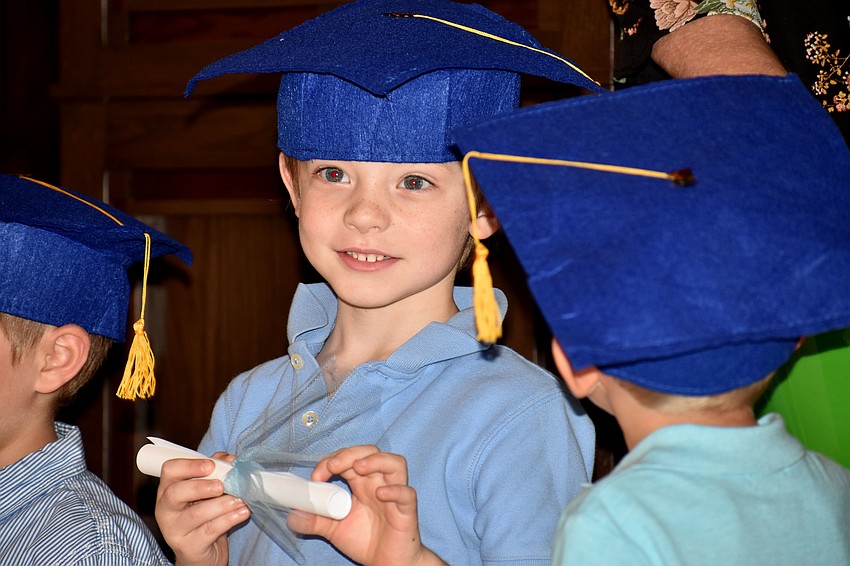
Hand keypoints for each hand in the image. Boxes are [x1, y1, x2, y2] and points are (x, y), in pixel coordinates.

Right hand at [155, 453, 249, 565]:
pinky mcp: (189, 547)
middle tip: (222, 485)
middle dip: (201, 486)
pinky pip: (209, 531)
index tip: (211, 465)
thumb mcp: (208, 492)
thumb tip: (228, 459)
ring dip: (222, 504)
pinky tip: (242, 512)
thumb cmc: (205, 517)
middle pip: (175, 493)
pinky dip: (229, 519)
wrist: (205, 553)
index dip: (189, 465)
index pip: (169, 471)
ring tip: (240, 499)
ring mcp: (174, 531)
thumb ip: (216, 472)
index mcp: (168, 490)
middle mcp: (166, 510)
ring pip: (196, 514)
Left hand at [286, 446, 446, 565]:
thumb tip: (292, 515)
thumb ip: (314, 520)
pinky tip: (381, 494)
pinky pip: (407, 494)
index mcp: (362, 484)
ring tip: (358, 469)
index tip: (316, 477)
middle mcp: (379, 483)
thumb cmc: (366, 541)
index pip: (349, 459)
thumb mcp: (334, 530)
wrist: (387, 564)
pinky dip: (395, 490)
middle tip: (333, 467)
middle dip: (351, 454)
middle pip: (372, 452)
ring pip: (395, 463)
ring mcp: (394, 495)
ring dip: (376, 461)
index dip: (332, 460)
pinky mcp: (406, 511)